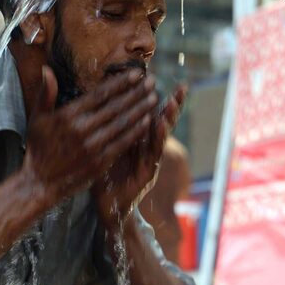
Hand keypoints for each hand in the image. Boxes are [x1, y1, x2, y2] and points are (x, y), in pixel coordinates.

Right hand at [21, 66, 155, 201]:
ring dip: (141, 109)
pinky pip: (122, 143)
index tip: (137, 73)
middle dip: (136, 92)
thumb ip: (46, 93)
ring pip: (122, 123)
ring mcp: (92, 147)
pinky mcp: (100, 162)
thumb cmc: (38, 147)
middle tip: (152, 81)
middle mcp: (82, 130)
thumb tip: (47, 69)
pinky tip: (147, 121)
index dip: (121, 83)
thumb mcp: (37, 118)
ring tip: (154, 97)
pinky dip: (136, 131)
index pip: (101, 95)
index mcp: (68, 116)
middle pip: (116, 107)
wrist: (39, 183)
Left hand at [94, 84, 186, 227]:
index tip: (162, 78)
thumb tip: (102, 99)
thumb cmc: (103, 172)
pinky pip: (154, 151)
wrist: (106, 205)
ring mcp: (150, 159)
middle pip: (162, 120)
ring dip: (169, 117)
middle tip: (182, 87)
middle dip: (174, 104)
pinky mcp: (148, 172)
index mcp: (137, 137)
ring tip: (174, 100)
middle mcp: (147, 146)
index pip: (149, 112)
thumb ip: (109, 125)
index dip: (154, 96)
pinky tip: (160, 123)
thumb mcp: (105, 144)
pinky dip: (158, 136)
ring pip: (162, 135)